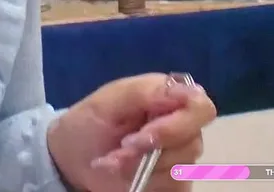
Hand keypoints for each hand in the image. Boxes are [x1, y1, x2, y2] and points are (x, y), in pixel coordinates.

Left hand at [46, 73, 215, 191]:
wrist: (72, 160)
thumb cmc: (87, 124)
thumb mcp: (104, 104)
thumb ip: (142, 93)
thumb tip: (185, 90)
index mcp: (166, 96)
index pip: (201, 108)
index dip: (179, 124)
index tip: (146, 135)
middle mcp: (181, 125)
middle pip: (192, 142)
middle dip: (151, 150)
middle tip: (121, 149)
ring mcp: (178, 155)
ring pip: (180, 168)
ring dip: (141, 167)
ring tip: (112, 161)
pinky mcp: (173, 180)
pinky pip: (174, 186)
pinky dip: (145, 183)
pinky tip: (123, 176)